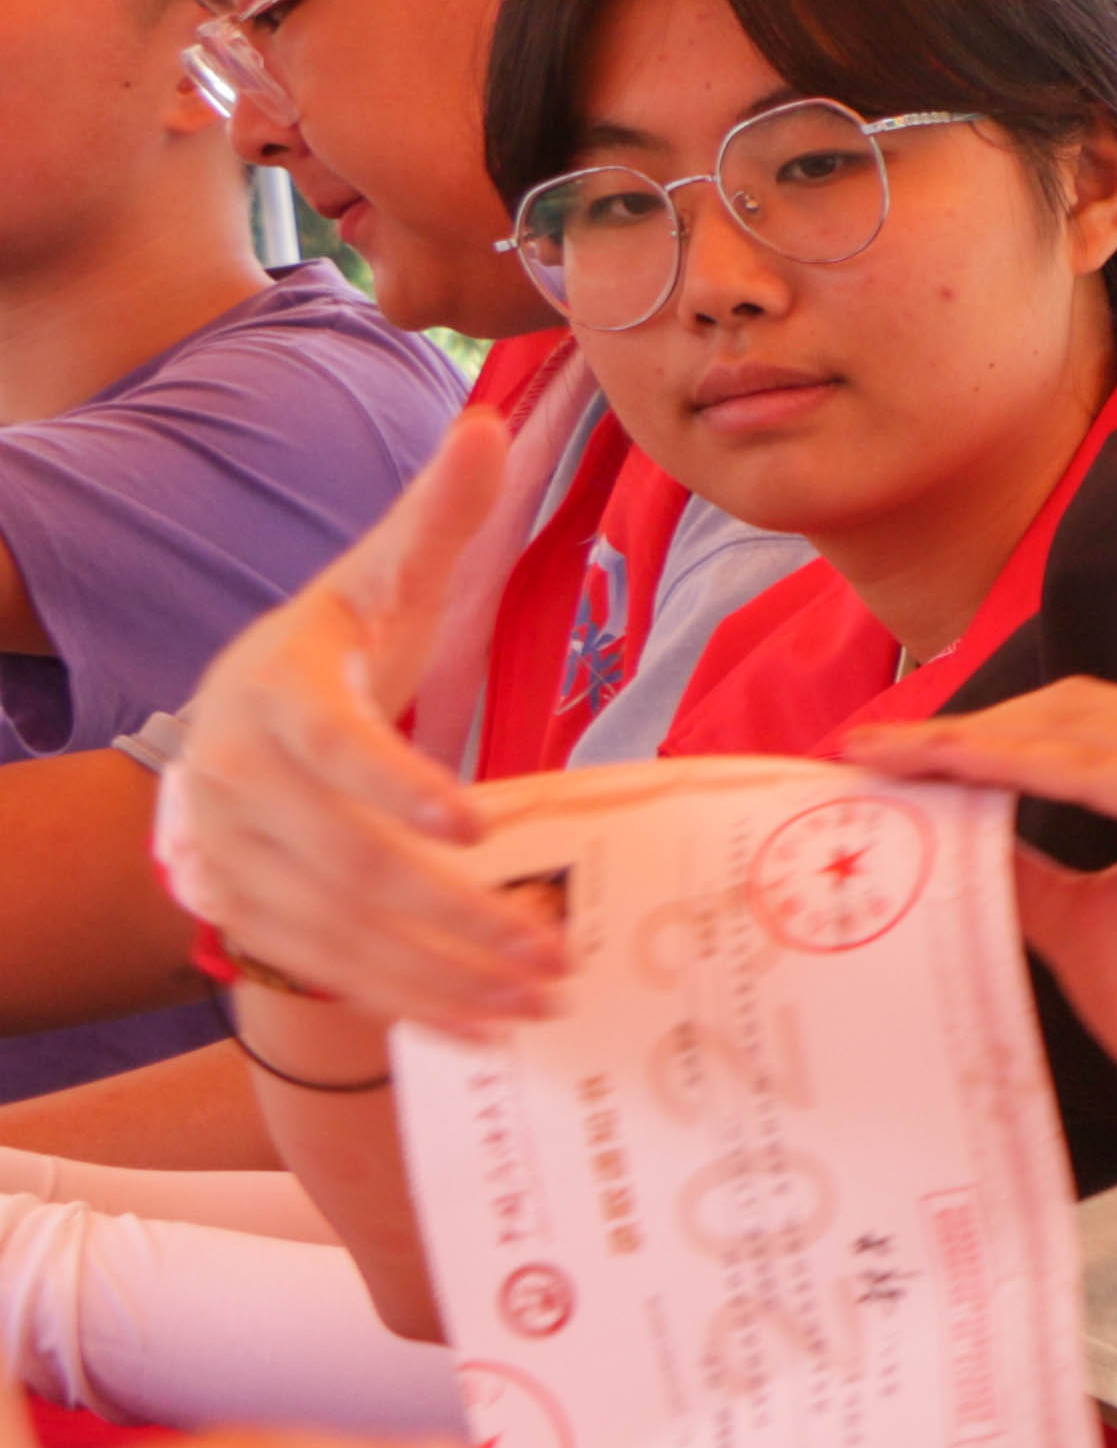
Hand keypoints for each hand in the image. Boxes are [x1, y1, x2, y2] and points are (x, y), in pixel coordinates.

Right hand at [157, 418, 559, 1025]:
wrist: (241, 729)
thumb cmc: (338, 649)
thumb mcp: (385, 580)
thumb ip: (439, 515)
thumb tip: (485, 420)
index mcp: (276, 697)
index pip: (333, 750)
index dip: (397, 787)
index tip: (475, 823)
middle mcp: (239, 786)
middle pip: (350, 863)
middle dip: (453, 911)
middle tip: (551, 947)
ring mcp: (234, 858)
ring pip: (340, 932)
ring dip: (443, 973)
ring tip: (541, 993)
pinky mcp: (245, 916)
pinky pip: (327, 970)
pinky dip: (408, 1004)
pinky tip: (486, 1027)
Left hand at [842, 681, 1116, 1198]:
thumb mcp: (1084, 918)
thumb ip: (1026, 865)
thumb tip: (942, 827)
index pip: (1089, 724)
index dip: (988, 727)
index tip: (891, 751)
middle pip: (1078, 708)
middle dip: (967, 722)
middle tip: (866, 748)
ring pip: (1076, 727)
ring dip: (969, 737)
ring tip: (882, 758)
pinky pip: (1090, 769)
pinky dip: (1006, 763)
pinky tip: (941, 773)